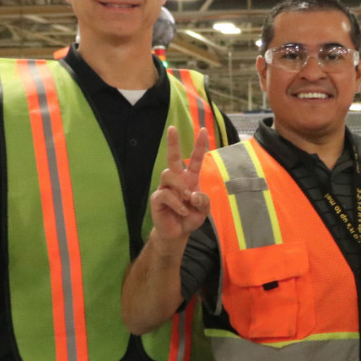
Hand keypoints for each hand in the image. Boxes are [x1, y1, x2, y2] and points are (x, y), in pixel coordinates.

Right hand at [149, 126, 209, 242]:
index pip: (195, 159)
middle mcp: (177, 180)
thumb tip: (193, 193)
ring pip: (168, 174)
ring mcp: (165, 187)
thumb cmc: (190, 217)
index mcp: (190, 178)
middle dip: (173, 142)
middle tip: (172, 128)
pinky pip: (165, 194)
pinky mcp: (157, 198)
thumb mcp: (203, 210)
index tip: (203, 130)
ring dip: (181, 187)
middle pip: (173, 157)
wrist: (178, 233)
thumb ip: (203, 201)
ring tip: (187, 201)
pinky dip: (177, 204)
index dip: (199, 145)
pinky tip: (182, 211)